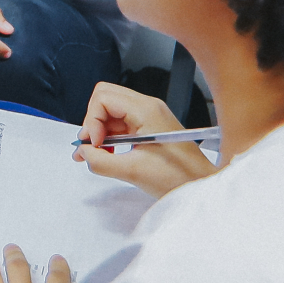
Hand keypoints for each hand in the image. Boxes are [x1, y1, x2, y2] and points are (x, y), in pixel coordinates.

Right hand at [72, 81, 214, 198]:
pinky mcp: (150, 126)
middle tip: (92, 146)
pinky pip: (122, 122)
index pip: (103, 98)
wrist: (201, 185)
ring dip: (100, 130)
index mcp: (146, 110)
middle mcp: (148, 106)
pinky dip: (110, 135)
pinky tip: (110, 153)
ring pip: (112, 111)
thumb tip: (81, 153)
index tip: (93, 144)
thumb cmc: (178, 177)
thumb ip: (100, 161)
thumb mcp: (132, 172)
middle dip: (93, 121)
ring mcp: (150, 115)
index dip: (92, 120)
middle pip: (105, 98)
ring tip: (98, 154)